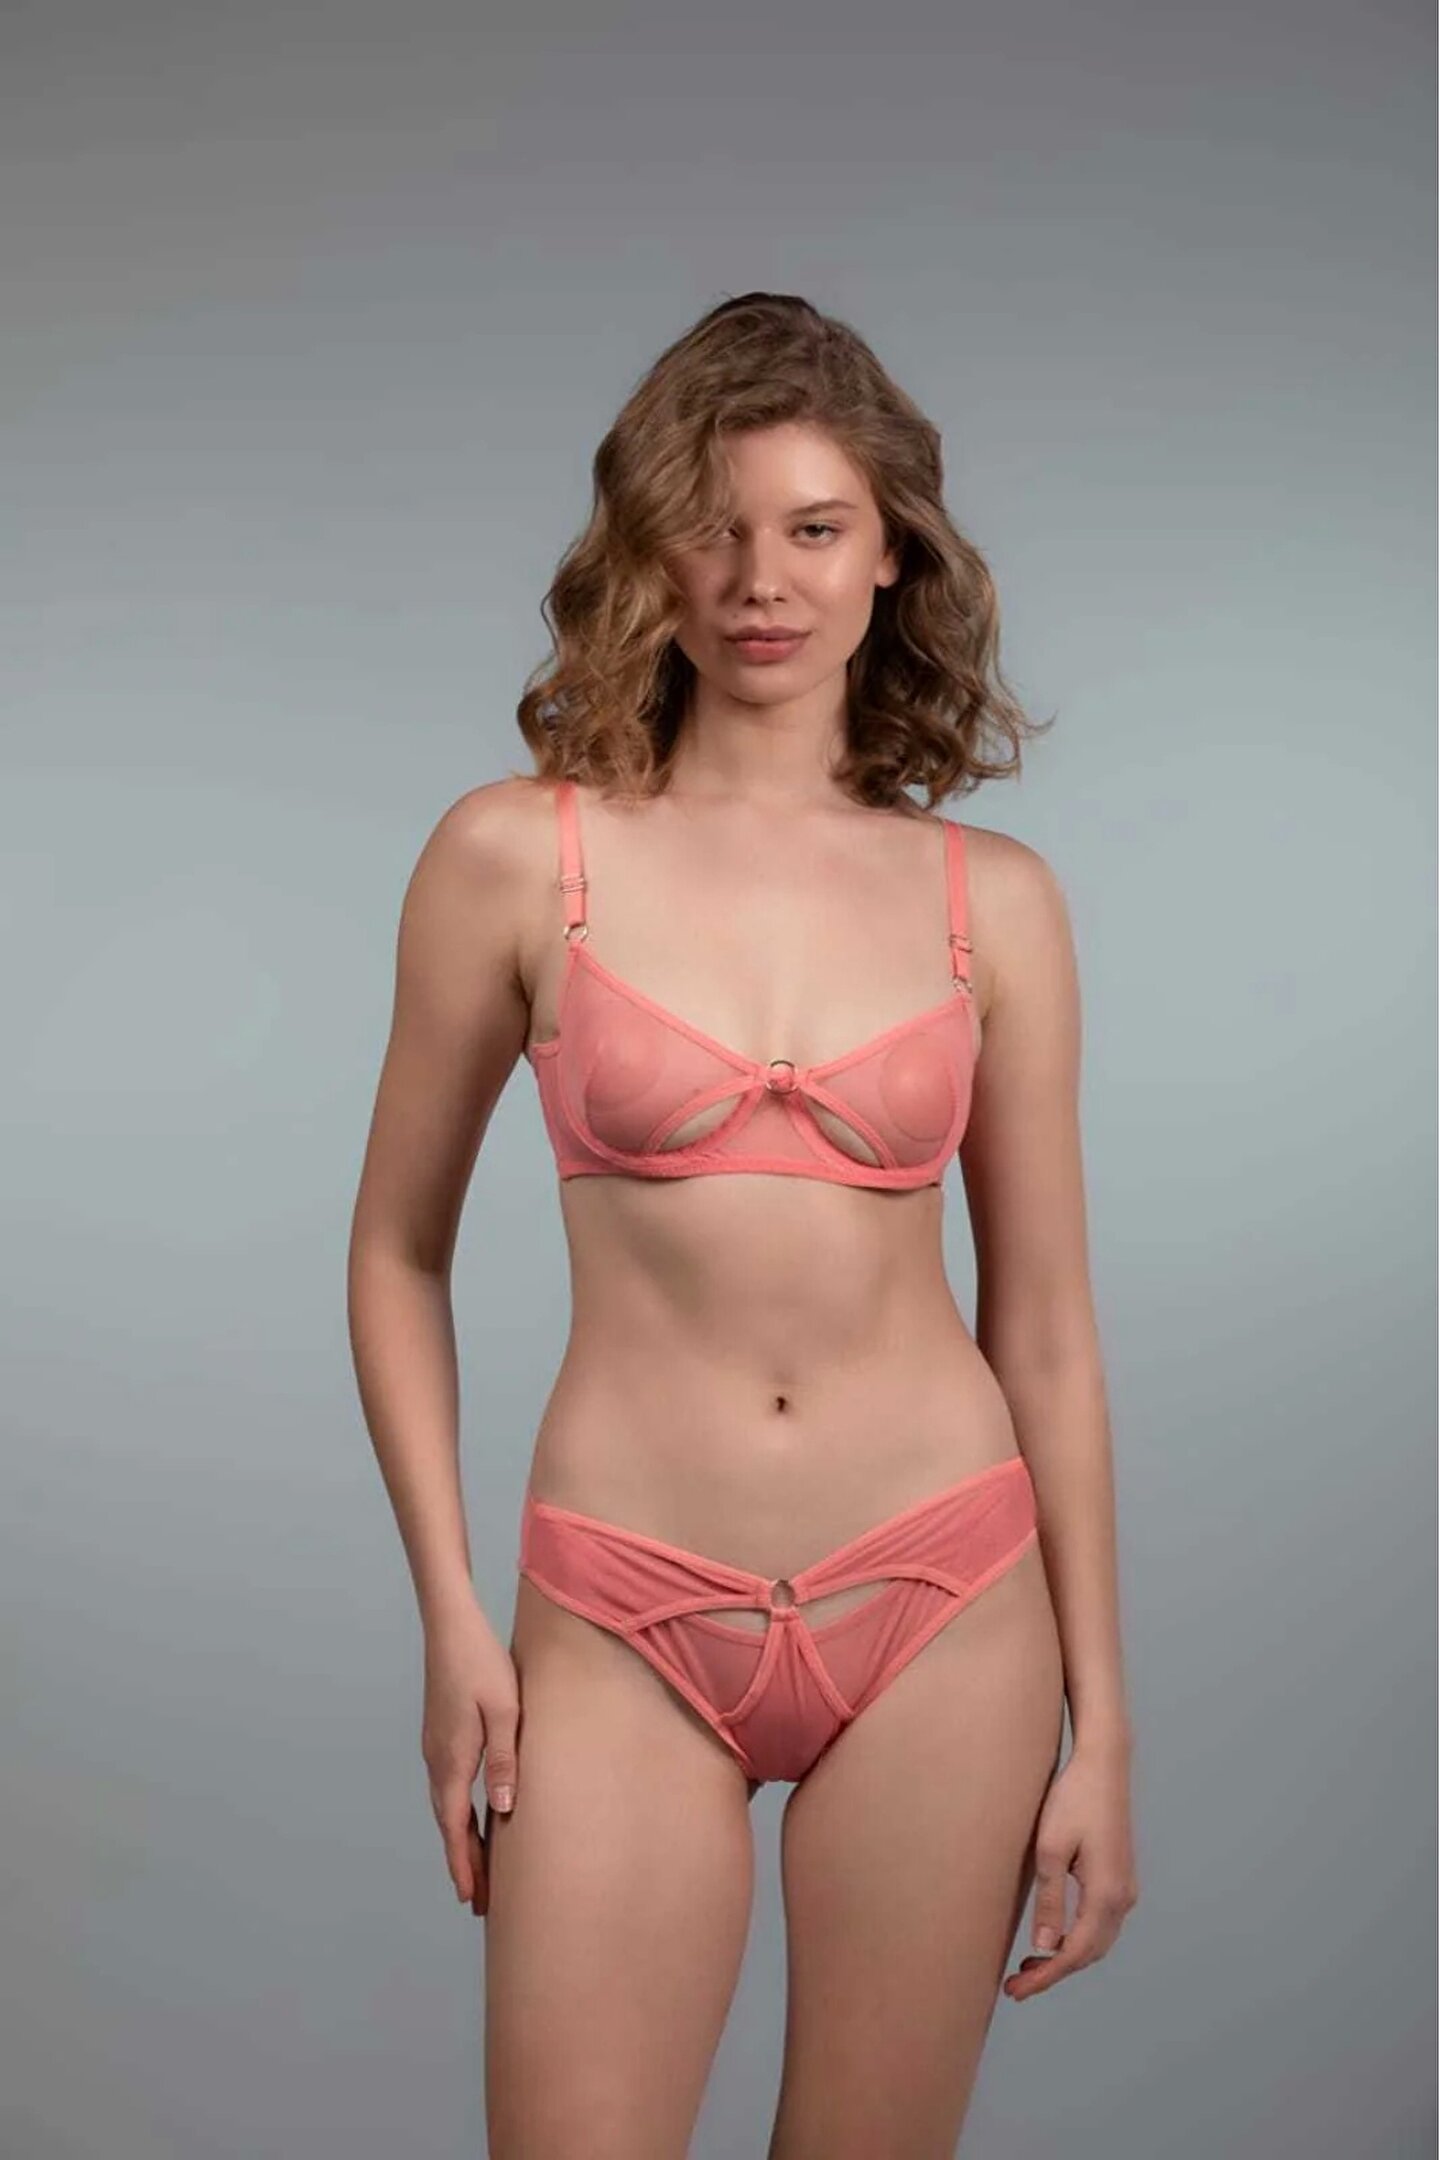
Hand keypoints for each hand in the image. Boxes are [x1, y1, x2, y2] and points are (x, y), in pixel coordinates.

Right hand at [420, 1599, 520, 1919]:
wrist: (449, 1627)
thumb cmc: (482, 1665)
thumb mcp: (504, 1712)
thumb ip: (505, 1761)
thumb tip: (503, 1812)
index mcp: (453, 1760)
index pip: (456, 1828)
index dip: (465, 1866)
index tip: (471, 1900)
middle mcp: (437, 1761)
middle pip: (449, 1825)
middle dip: (463, 1864)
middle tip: (478, 1902)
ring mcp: (434, 1749)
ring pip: (446, 1808)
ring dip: (459, 1840)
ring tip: (477, 1870)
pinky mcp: (439, 1736)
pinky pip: (447, 1788)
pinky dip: (457, 1815)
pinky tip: (470, 1818)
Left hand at [1003, 1737, 1137, 2001]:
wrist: (1104, 1763)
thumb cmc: (1072, 1799)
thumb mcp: (1050, 1848)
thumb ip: (1049, 1900)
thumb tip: (1044, 1947)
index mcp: (1106, 1894)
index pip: (1074, 1953)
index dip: (1045, 1977)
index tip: (1015, 1991)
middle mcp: (1123, 1897)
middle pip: (1089, 1953)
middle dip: (1053, 1973)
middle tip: (1015, 1985)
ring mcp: (1126, 1888)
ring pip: (1097, 1940)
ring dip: (1066, 1958)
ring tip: (1029, 1967)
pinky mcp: (1120, 1877)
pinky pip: (1100, 1923)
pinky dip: (1078, 1939)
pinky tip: (1053, 1936)